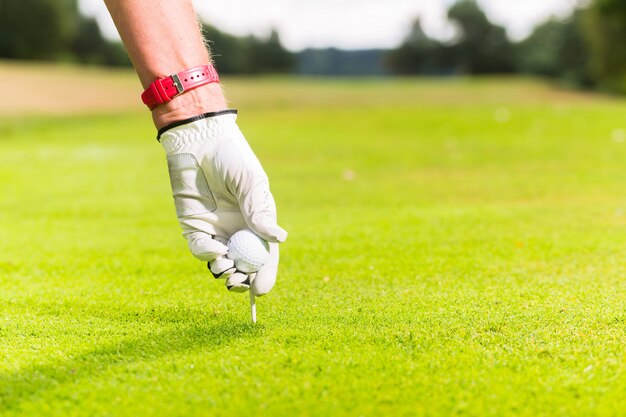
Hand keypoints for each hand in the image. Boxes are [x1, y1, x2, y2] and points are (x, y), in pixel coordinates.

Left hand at [159, 111, 286, 294]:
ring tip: (228, 271)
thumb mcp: (251, 183)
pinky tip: (216, 250)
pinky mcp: (194, 226)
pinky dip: (207, 254)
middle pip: (243, 265)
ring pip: (221, 262)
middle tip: (241, 285)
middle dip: (243, 280)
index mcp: (258, 222)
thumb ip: (260, 211)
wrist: (200, 142)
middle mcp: (238, 230)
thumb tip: (279, 238)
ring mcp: (216, 230)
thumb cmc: (232, 158)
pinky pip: (201, 248)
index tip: (262, 289)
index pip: (264, 256)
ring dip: (225, 272)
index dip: (264, 274)